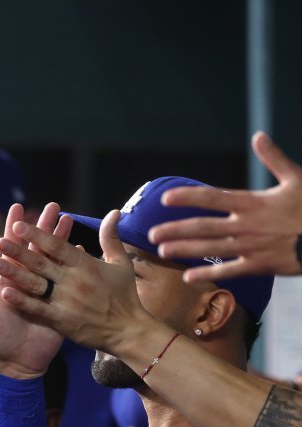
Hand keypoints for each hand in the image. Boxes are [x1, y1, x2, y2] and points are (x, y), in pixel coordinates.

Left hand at [0, 203, 64, 377]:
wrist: (13, 362)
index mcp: (10, 279)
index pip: (14, 249)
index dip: (17, 229)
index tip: (19, 207)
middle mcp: (29, 282)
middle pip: (37, 248)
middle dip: (44, 226)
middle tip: (52, 205)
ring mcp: (45, 292)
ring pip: (53, 260)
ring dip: (59, 239)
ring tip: (67, 218)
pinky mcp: (58, 304)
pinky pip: (66, 281)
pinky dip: (71, 265)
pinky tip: (80, 247)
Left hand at [0, 209, 161, 356]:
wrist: (128, 332)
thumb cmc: (125, 296)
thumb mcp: (121, 264)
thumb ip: (111, 239)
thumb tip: (114, 212)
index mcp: (86, 265)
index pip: (57, 246)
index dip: (37, 234)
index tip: (18, 224)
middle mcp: (74, 281)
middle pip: (41, 262)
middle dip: (18, 251)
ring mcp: (66, 301)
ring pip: (35, 283)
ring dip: (14, 272)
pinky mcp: (61, 320)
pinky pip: (37, 308)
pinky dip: (20, 300)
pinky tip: (3, 292)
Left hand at [148, 131, 301, 281]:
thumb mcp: (296, 178)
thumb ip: (274, 158)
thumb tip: (259, 136)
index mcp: (252, 202)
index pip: (213, 198)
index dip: (188, 197)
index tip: (166, 199)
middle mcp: (246, 225)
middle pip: (204, 227)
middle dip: (176, 230)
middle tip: (152, 234)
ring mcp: (251, 246)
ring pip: (211, 249)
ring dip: (185, 250)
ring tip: (162, 251)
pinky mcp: (259, 265)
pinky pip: (228, 271)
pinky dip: (207, 274)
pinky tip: (187, 276)